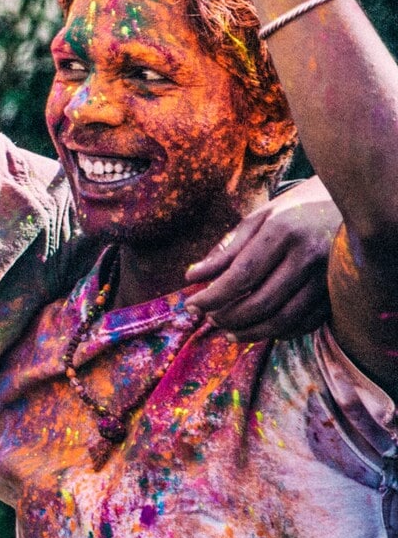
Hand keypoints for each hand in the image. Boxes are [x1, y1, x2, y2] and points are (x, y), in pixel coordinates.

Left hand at [187, 180, 336, 339]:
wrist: (347, 204)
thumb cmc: (293, 210)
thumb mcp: (257, 219)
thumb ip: (226, 249)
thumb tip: (192, 276)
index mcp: (283, 232)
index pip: (242, 275)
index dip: (213, 296)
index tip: (191, 305)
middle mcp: (308, 256)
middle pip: (262, 302)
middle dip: (229, 317)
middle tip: (209, 320)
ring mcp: (327, 277)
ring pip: (285, 319)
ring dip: (252, 332)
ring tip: (228, 332)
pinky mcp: (339, 292)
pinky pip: (306, 322)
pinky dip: (280, 332)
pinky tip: (259, 330)